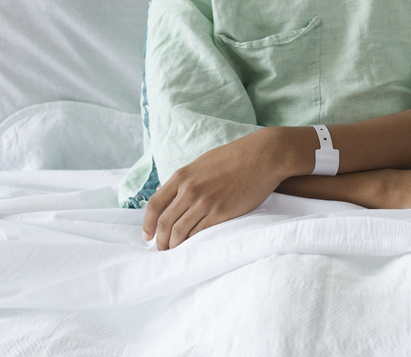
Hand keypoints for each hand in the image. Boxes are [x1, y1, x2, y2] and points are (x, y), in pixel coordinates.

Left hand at [142, 129, 287, 249]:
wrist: (263, 156)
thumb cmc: (236, 157)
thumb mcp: (204, 163)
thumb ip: (188, 179)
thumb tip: (177, 195)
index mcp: (182, 176)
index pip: (155, 205)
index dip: (148, 224)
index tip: (147, 236)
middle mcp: (190, 190)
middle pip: (165, 222)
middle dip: (161, 240)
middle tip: (162, 250)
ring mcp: (205, 202)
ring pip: (180, 231)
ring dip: (175, 245)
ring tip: (176, 252)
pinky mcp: (222, 212)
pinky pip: (200, 233)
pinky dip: (193, 243)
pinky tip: (193, 247)